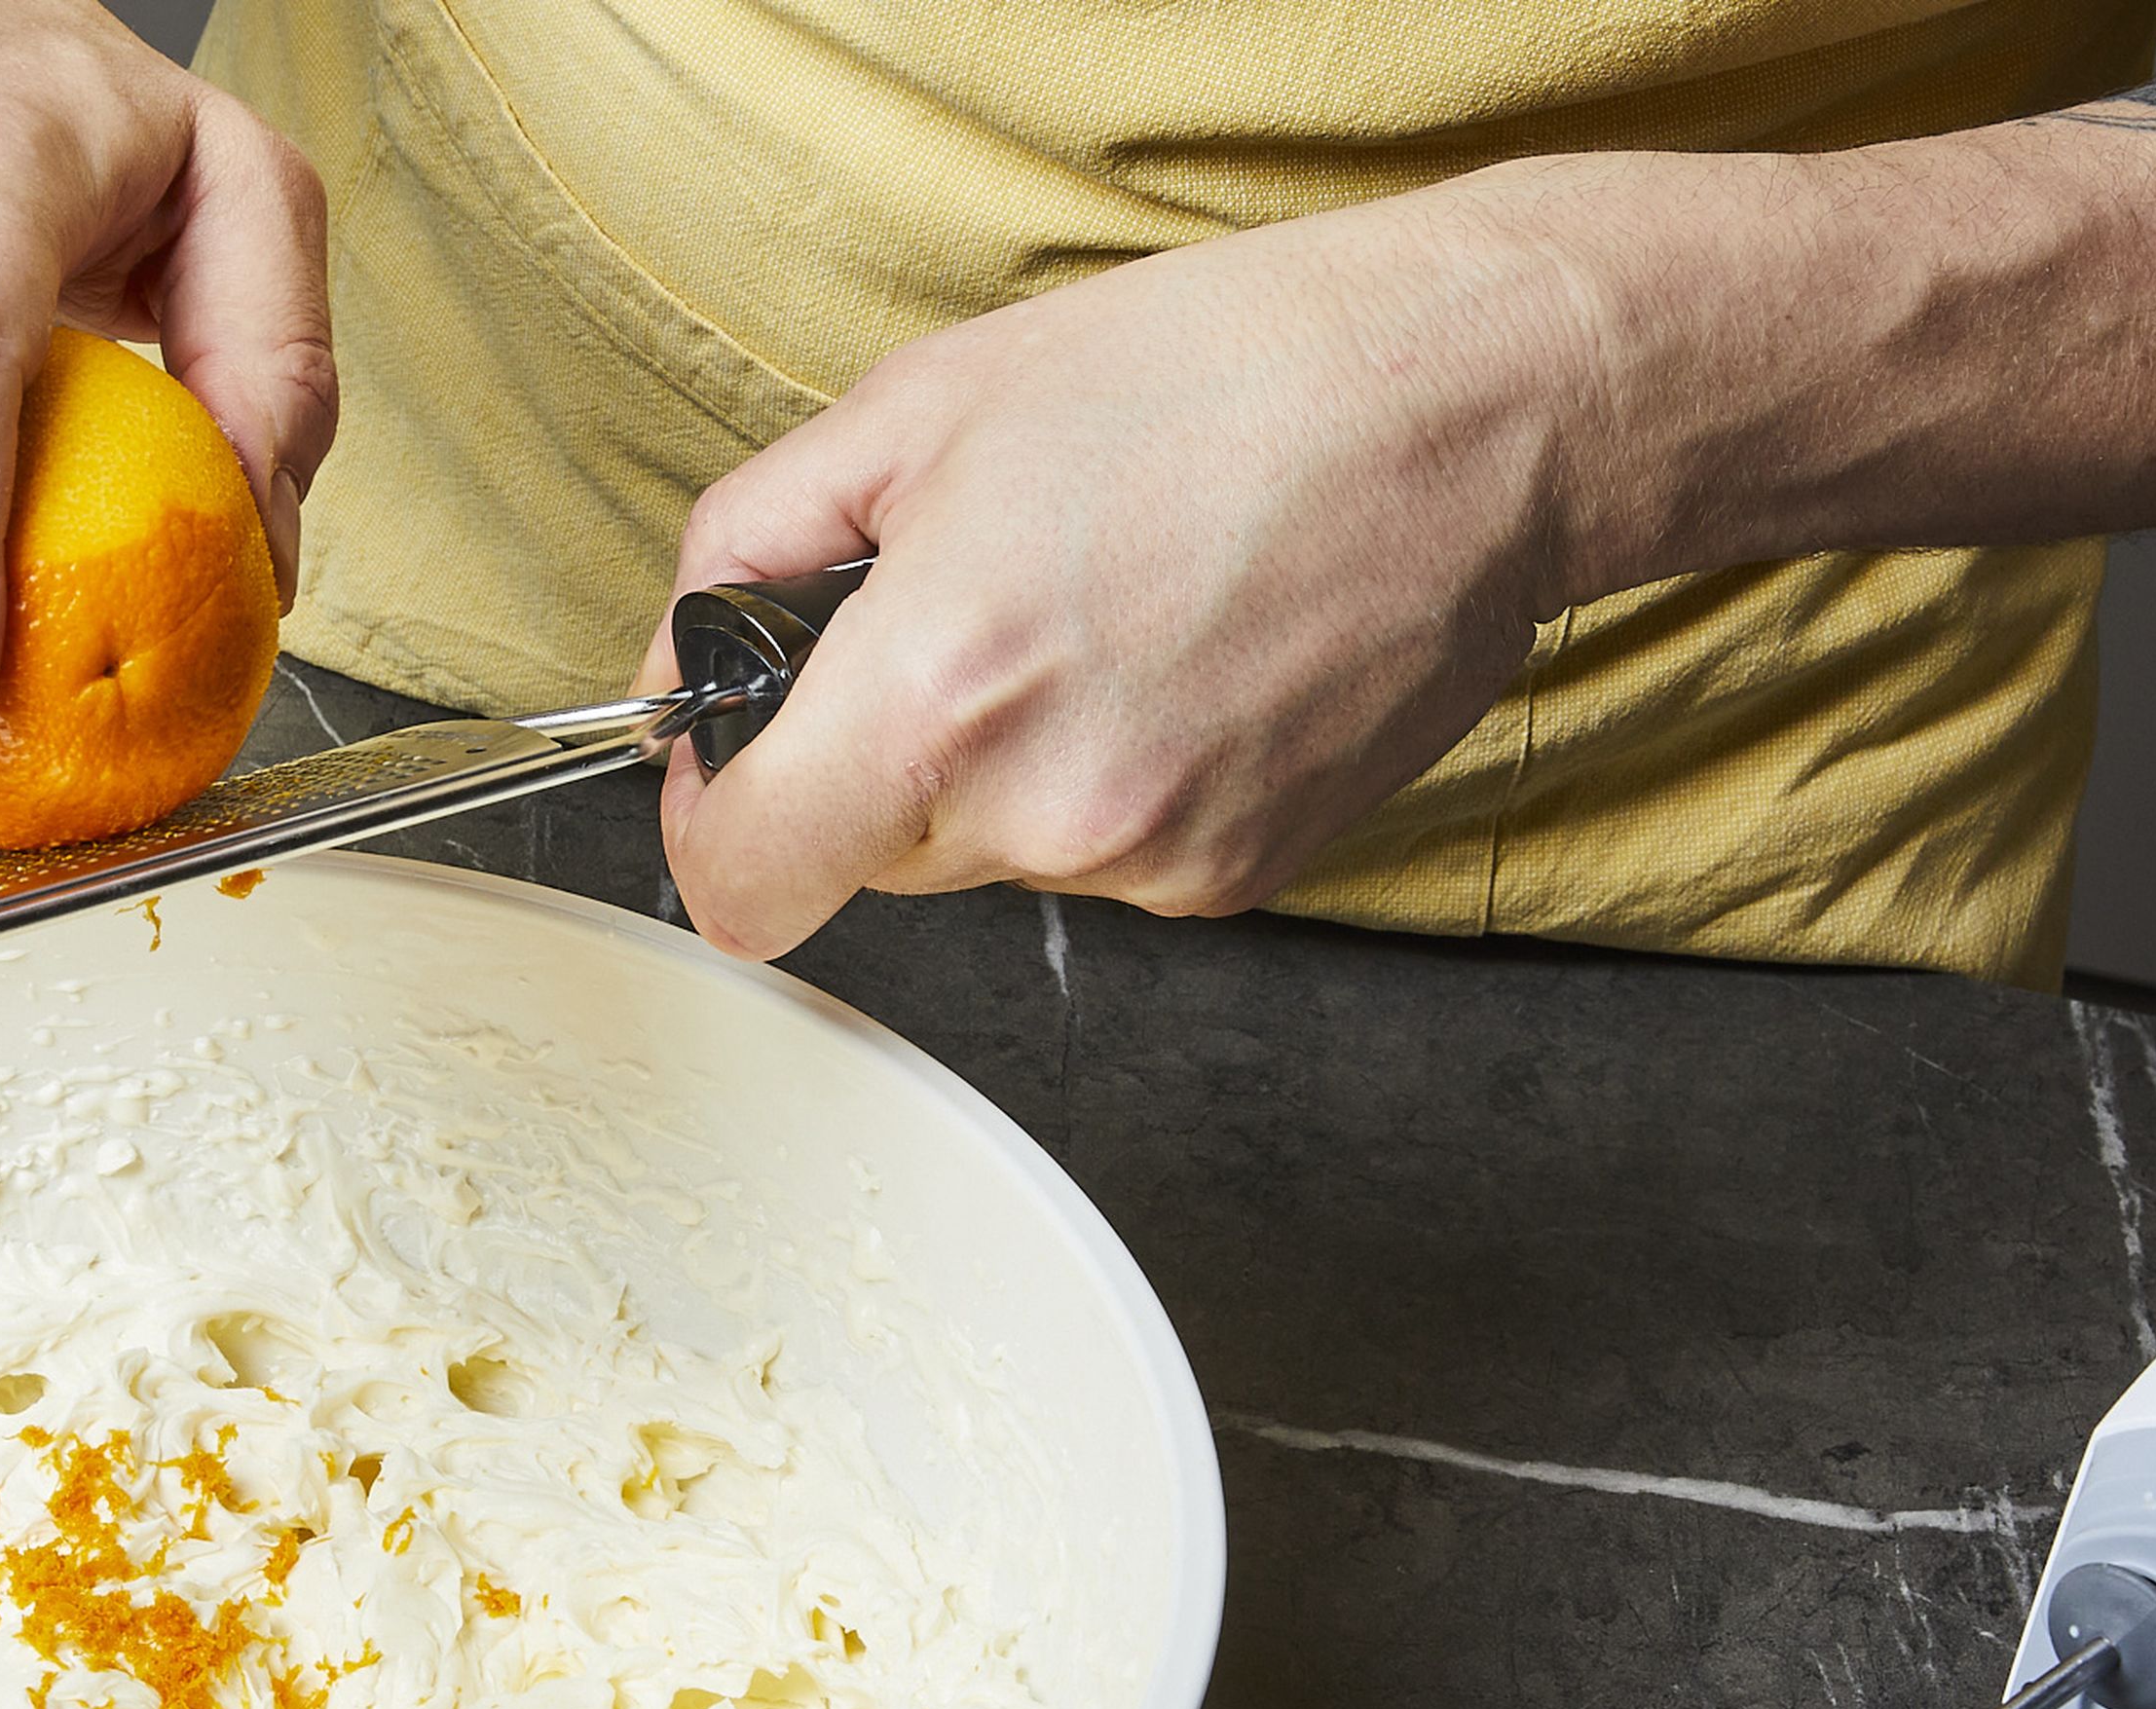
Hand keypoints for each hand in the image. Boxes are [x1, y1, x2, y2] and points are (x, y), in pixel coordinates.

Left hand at [647, 175, 1598, 957]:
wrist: (1468, 406)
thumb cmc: (1217, 376)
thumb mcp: (920, 408)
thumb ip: (752, 542)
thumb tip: (686, 647)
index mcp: (931, 695)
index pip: (743, 886)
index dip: (716, 830)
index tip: (733, 781)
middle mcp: (1038, 808)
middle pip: (866, 858)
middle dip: (877, 760)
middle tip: (971, 619)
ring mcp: (1146, 858)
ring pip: (991, 854)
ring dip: (1005, 764)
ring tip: (1105, 615)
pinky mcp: (1233, 879)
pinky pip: (1106, 855)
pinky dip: (1114, 777)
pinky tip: (1182, 662)